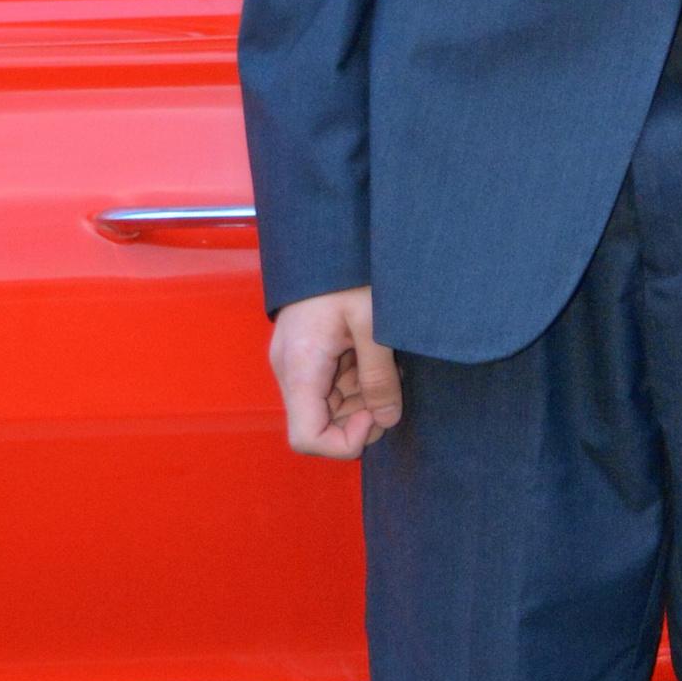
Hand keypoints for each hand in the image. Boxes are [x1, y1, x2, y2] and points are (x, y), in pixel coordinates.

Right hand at [269, 287, 403, 457]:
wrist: (328, 239)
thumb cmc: (347, 274)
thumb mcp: (373, 324)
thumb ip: (380, 377)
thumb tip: (387, 420)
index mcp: (300, 367)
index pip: (306, 439)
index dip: (344, 441)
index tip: (376, 414)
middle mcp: (289, 371)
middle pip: (320, 425)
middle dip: (360, 417)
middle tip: (391, 385)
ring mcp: (296, 364)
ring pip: (329, 408)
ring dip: (362, 398)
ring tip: (386, 364)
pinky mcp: (307, 355)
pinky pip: (331, 386)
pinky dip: (357, 382)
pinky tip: (375, 356)